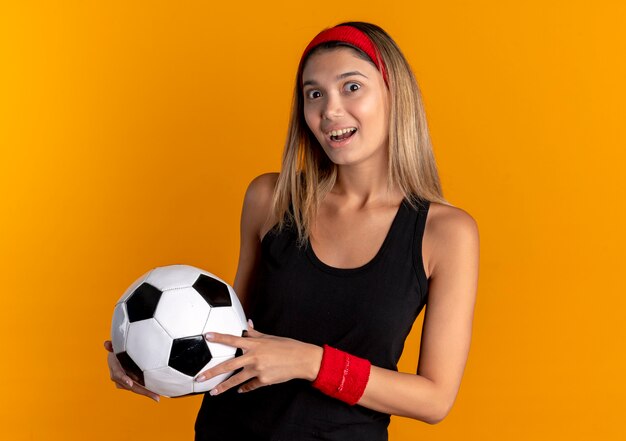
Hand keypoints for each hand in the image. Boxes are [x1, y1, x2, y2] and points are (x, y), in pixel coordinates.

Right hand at [104, 340, 159, 401]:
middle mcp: (118, 377)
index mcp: (114, 367)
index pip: (118, 375)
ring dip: (146, 392)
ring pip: (135, 388)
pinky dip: (147, 391)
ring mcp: (124, 382)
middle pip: (130, 386)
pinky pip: (138, 388)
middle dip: (141, 390)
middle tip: (154, 395)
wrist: (117, 355)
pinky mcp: (130, 383)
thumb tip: (106, 344)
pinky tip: (156, 394)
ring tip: (157, 396)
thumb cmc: (119, 349)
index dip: (123, 379)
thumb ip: (112, 345)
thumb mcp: (116, 346)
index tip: (130, 383)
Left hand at [195, 320, 322, 395]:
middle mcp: (254, 357)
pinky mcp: (264, 381)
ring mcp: (258, 370)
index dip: (219, 337)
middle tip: (199, 377)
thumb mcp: (270, 337)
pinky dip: (244, 388)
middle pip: (228, 365)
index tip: (207, 336)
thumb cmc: (287, 346)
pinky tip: (239, 390)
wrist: (302, 360)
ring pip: (236, 380)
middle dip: (212, 372)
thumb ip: (255, 333)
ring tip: (212, 392)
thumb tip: (247, 323)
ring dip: (223, 387)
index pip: (233, 339)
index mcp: (255, 344)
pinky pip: (250, 386)